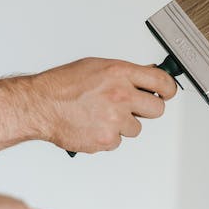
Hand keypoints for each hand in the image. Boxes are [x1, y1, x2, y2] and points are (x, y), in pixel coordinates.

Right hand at [28, 58, 177, 153]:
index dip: (168, 89)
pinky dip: (107, 137)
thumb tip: (145, 77)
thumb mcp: (97, 67)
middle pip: (157, 109)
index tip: (167, 93)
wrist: (40, 105)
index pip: (161, 81)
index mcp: (120, 73)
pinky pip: (118, 141)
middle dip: (147, 109)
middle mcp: (121, 95)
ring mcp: (115, 119)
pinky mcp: (107, 139)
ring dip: (123, 125)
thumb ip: (123, 74)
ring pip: (136, 128)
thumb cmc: (63, 85)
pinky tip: (93, 125)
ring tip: (101, 115)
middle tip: (133, 108)